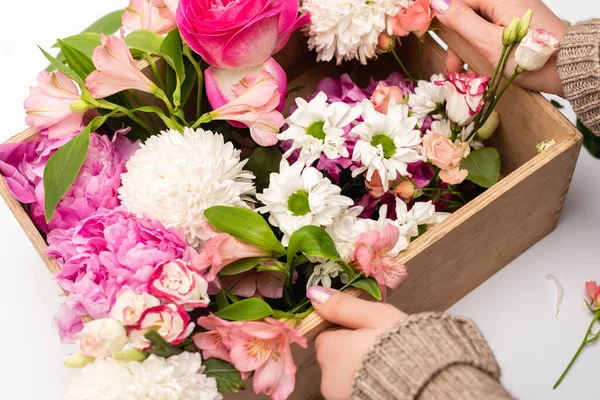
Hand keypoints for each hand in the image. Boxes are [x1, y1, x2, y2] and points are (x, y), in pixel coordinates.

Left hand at [307, 287, 406, 399]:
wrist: (426, 384)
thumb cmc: (403, 348)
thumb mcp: (375, 316)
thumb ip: (343, 306)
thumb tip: (315, 294)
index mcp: (329, 350)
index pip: (327, 333)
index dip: (348, 328)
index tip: (367, 328)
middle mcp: (328, 377)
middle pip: (334, 354)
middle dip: (352, 348)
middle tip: (379, 343)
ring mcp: (339, 395)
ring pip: (344, 372)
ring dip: (359, 365)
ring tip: (384, 360)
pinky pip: (353, 386)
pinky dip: (365, 380)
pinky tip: (385, 375)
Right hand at [431, 0, 568, 94]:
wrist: (567, 68)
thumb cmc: (529, 56)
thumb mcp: (488, 42)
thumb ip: (461, 21)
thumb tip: (437, 3)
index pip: (459, 0)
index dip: (440, 15)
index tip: (425, 33)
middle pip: (467, 13)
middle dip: (455, 39)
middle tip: (451, 66)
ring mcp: (514, 11)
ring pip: (477, 24)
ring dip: (466, 47)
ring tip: (462, 72)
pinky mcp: (519, 24)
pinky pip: (491, 30)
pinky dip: (481, 47)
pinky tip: (477, 66)